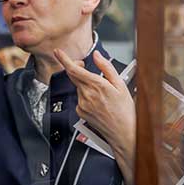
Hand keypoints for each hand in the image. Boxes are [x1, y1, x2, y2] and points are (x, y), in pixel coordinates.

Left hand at [55, 49, 135, 184]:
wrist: (124, 132)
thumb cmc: (125, 110)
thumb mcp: (120, 85)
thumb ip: (106, 68)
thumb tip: (97, 56)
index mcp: (97, 85)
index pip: (74, 69)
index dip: (64, 59)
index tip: (58, 52)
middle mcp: (87, 94)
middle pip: (74, 76)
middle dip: (76, 68)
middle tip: (84, 65)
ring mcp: (82, 104)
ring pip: (78, 87)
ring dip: (85, 85)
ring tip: (101, 93)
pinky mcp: (80, 112)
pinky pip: (80, 99)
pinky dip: (86, 96)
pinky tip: (98, 102)